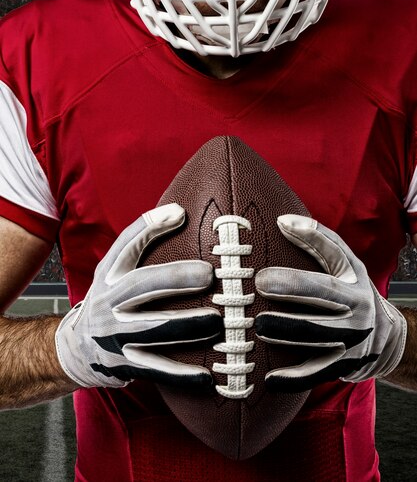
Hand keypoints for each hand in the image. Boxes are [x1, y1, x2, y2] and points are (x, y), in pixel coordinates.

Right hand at [55, 203, 221, 388]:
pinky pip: (157, 369)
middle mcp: (109, 302)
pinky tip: (208, 376)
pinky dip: (182, 374)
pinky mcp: (126, 364)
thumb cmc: (109, 299)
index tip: (181, 215)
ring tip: (218, 322)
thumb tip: (180, 210)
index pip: (126, 245)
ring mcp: (116, 335)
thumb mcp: (115, 269)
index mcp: (110, 276)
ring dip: (188, 325)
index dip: (150, 227)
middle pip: (141, 286)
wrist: (76, 348)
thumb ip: (143, 239)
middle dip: (175, 279)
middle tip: (209, 274)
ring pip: (154, 329)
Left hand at [255, 215, 406, 391]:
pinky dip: (293, 379)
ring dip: (284, 338)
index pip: (324, 281)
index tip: (264, 270)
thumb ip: (318, 240)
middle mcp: (356, 319)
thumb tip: (282, 220)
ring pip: (315, 343)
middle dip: (286, 308)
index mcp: (353, 289)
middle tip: (255, 302)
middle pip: (318, 314)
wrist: (386, 336)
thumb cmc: (356, 291)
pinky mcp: (342, 369)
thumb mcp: (347, 263)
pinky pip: (316, 375)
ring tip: (256, 331)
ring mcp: (350, 346)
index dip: (295, 276)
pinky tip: (269, 379)